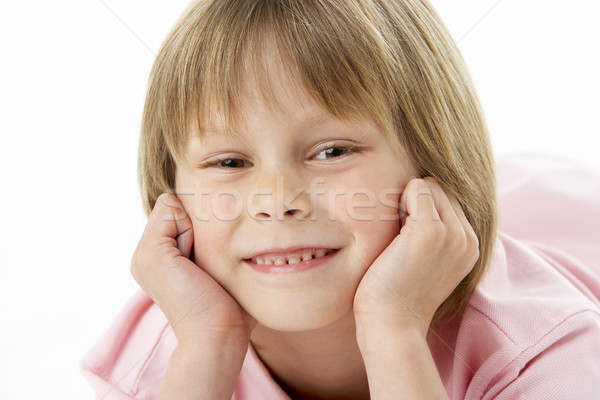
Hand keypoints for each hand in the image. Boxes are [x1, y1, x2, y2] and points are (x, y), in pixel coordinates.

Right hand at [130, 193, 254, 343]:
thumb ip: (208, 244)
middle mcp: (143, 256)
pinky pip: (171, 208)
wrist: (216, 335)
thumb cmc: (228, 308)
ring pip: (172, 206)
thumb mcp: (215, 268)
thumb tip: (230, 218)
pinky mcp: (151, 252)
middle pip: (173, 207)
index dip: (198, 228)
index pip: (175, 214)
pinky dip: (190, 228)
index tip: (206, 262)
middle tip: (202, 266)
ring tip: (198, 265)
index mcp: (156, 261)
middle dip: (196, 226)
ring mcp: (143, 254)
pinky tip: (193, 262)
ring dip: (194, 228)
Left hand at [353, 178, 478, 336]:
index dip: (421, 209)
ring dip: (407, 201)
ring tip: (397, 236)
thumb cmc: (396, 294)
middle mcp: (467, 238)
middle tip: (399, 237)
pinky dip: (400, 199)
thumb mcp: (426, 262)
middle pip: (441, 188)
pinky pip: (418, 187)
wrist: (392, 325)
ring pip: (430, 185)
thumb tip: (417, 198)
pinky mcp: (431, 231)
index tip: (405, 238)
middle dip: (415, 202)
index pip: (448, 199)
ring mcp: (452, 233)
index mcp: (469, 245)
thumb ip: (433, 236)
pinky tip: (393, 231)